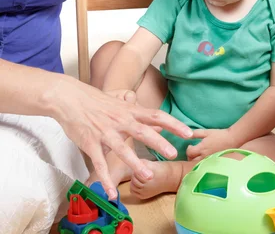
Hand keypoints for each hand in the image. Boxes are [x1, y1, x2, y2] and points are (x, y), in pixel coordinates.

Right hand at [47, 76, 192, 199]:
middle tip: (173, 153)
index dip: (173, 124)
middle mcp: (120, 120)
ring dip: (134, 162)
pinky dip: (105, 179)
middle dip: (158, 142)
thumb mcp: (118, 102)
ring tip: (147, 176)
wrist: (69, 98)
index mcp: (129, 111)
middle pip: (142, 130)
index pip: (155, 116)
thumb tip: (153, 118)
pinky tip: (111, 193)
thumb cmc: (94, 100)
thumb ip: (135, 110)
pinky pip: (99, 163)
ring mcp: (105, 132)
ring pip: (121, 148)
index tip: (189, 133)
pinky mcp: (90, 143)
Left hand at [186, 128, 237, 161]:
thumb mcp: (207, 132)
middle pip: (191, 162)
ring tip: (198, 156)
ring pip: (198, 166)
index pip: (189, 153)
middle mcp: (204, 157)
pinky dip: (202, 165)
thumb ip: (196, 133)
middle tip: (193, 152)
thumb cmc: (219, 135)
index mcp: (202, 149)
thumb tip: (188, 135)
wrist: (233, 140)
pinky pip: (204, 167)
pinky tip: (204, 161)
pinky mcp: (214, 165)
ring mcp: (209, 162)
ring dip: (195, 162)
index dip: (188, 149)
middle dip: (190, 157)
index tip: (191, 146)